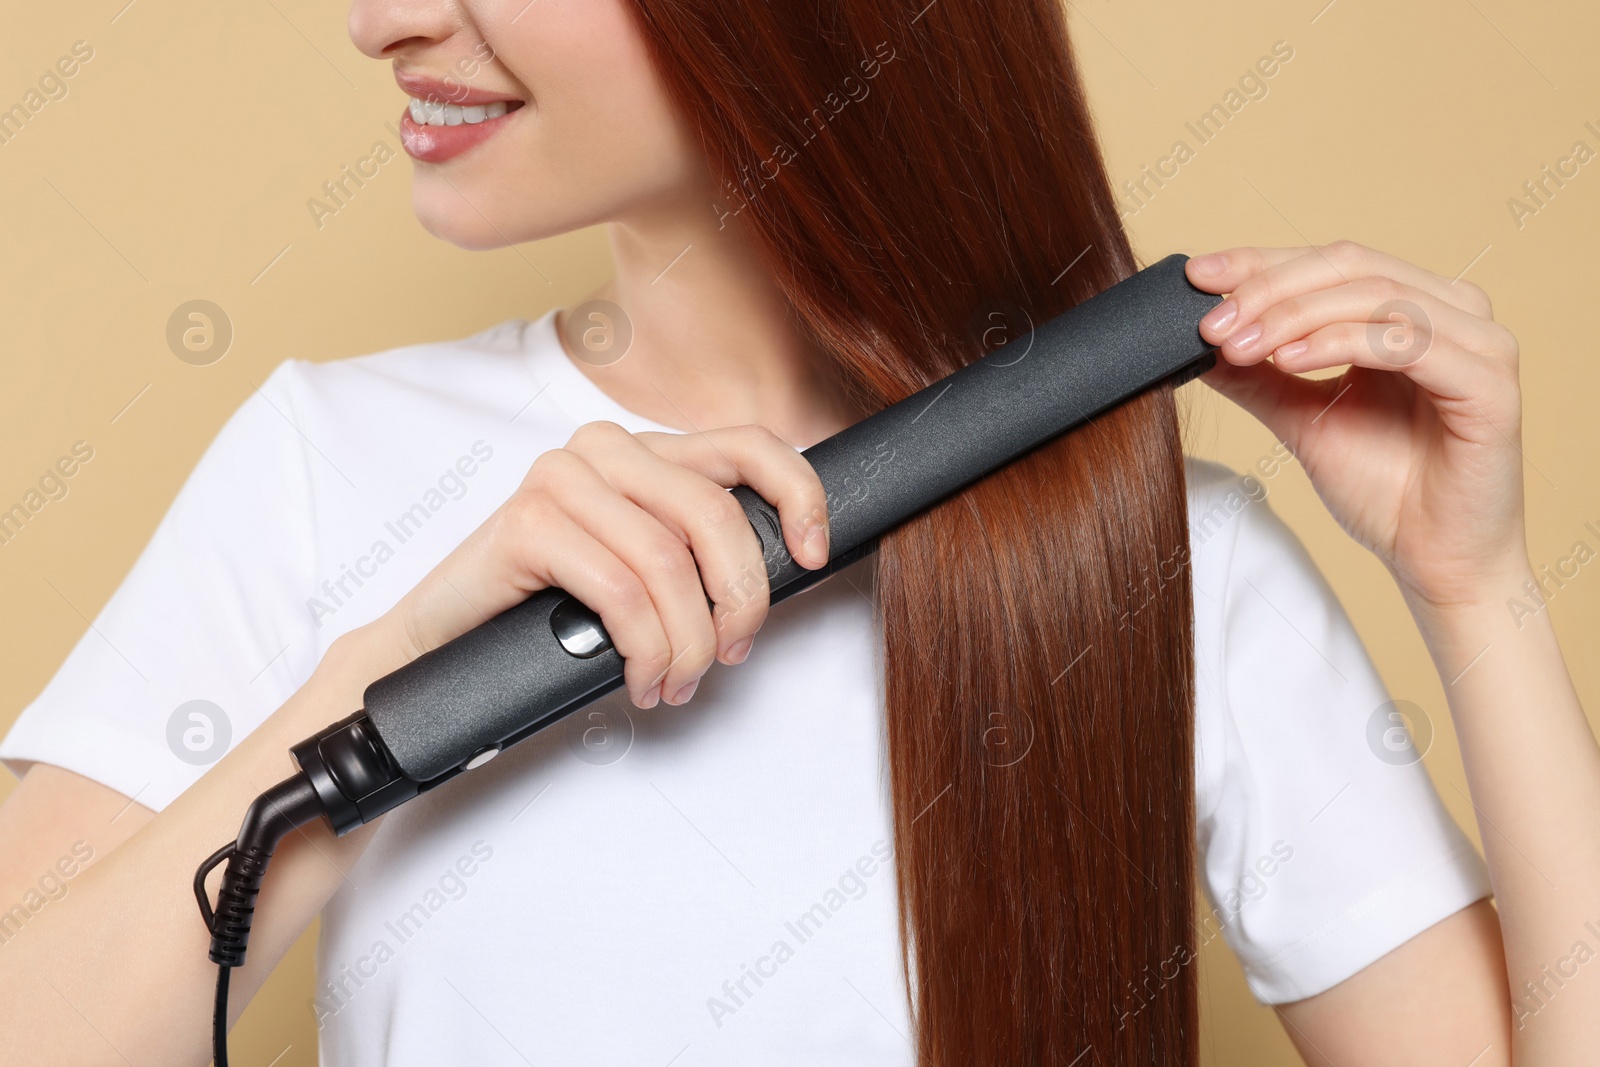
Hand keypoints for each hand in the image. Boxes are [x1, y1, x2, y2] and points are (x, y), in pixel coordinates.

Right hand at [365, 421, 829, 708]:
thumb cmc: (552, 613)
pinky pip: (620, 590)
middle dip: (740, 599)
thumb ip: (699, 552)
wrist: (447, 646)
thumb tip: (785, 567)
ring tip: (676, 683)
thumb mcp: (645, 573)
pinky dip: (644, 648)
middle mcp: (605, 448)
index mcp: (645, 450)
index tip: (814, 554)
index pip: (748, 443)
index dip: (798, 494)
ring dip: (686, 642)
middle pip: (716, 512)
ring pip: (669, 561)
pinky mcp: (526, 521)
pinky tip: (641, 678)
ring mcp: (561, 478)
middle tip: (729, 654)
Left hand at [1187, 241, 1528, 610]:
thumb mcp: (1302, 419)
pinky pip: (1406, 342)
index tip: (1196, 275)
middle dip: (1269, 289)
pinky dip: (1339, 343)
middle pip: (1349, 266)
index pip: (1330, 262)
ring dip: (1294, 315)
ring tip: (1238, 346)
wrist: (1434, 561)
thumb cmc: (1384, 489)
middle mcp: (1453, 310)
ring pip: (1373, 295)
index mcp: (1415, 307)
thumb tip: (1198, 338)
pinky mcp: (1490, 383)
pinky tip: (1288, 359)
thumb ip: (1258, 376)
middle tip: (1211, 322)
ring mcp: (1479, 342)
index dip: (1259, 262)